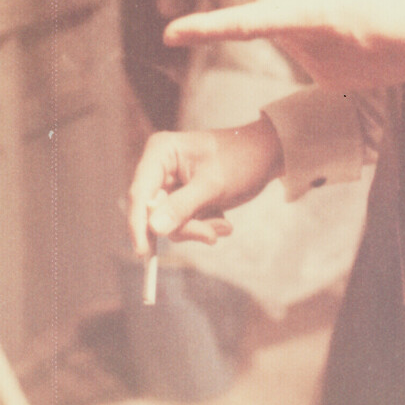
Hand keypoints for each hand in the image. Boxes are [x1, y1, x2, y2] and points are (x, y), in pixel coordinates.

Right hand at [127, 117, 282, 256]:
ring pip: (168, 223)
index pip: (140, 193)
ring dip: (197, 228)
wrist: (267, 156)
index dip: (138, 224)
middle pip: (154, 213)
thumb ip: (182, 207)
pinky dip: (202, 225)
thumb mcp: (213, 185)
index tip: (142, 252)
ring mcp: (170, 183)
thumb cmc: (241, 161)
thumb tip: (154, 228)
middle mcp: (160, 167)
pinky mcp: (182, 197)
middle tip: (211, 236)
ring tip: (224, 225)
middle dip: (184, 227)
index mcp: (161, 152)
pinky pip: (181, 223)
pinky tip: (223, 219)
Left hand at [161, 0, 404, 93]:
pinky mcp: (328, 81)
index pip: (247, 22)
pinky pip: (304, 50)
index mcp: (314, 14)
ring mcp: (318, 69)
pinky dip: (314, 33)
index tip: (171, 34)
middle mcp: (310, 47)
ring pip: (285, 32)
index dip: (206, 26)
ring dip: (296, 10)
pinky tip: (349, 25)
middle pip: (267, 13)